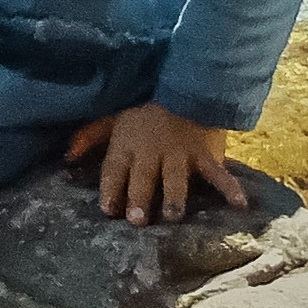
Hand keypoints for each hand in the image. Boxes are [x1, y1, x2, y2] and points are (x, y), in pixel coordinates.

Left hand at [64, 103, 248, 225]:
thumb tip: (67, 157)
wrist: (186, 87)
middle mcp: (152, 152)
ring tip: (174, 218)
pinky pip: (218, 173)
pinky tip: (240, 205)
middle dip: (140, 198)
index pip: (115, 170)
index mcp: (127, 145)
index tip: (108, 210)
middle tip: (139, 221)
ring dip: (175, 198)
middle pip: (144, 178)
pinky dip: (231, 188)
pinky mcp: (205, 155)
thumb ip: (90, 136)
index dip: (111, 189)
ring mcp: (180, 155)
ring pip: (176, 179)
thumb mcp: (112, 117)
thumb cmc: (144, 107)